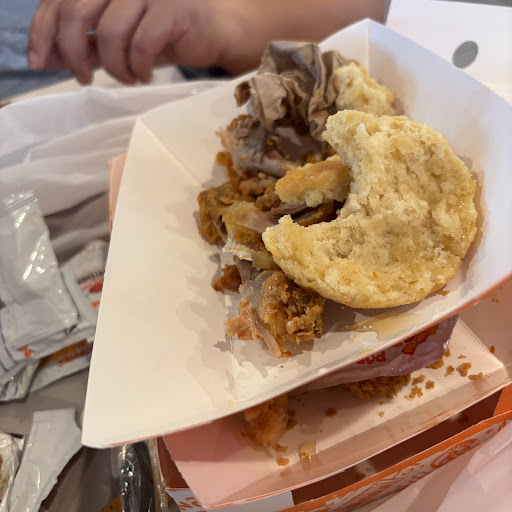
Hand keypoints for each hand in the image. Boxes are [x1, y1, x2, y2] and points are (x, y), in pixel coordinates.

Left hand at [28, 0, 226, 84]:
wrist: (214, 32)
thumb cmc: (164, 33)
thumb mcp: (117, 39)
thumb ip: (85, 42)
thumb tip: (47, 57)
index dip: (42, 30)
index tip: (39, 62)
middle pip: (76, 11)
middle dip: (73, 53)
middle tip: (83, 79)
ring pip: (110, 33)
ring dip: (115, 67)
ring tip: (128, 77)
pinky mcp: (172, 8)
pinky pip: (141, 45)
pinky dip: (139, 68)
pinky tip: (146, 74)